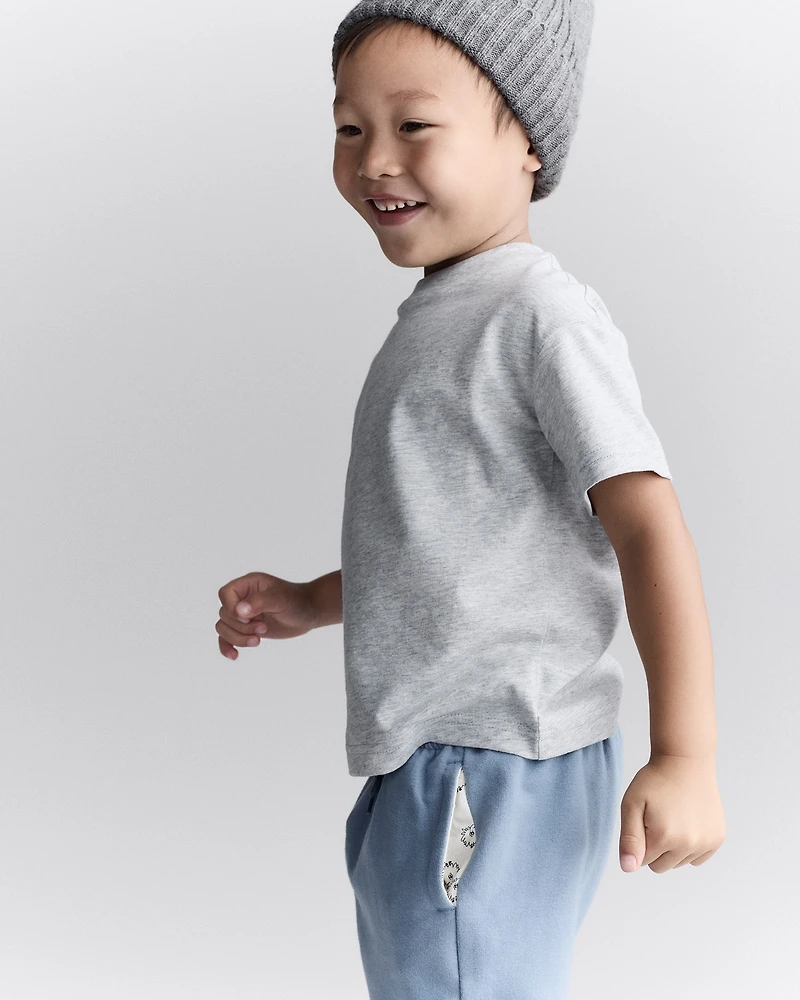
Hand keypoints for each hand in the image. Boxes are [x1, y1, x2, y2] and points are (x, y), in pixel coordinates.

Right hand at [216, 571, 318, 660]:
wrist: (308, 613)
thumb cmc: (296, 601)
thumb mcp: (280, 598)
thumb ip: (260, 602)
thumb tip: (239, 611)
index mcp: (248, 585)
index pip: (225, 594)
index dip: (231, 609)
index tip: (248, 618)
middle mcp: (241, 598)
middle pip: (224, 615)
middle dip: (242, 627)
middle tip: (264, 628)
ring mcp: (242, 615)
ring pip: (223, 628)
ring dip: (238, 638)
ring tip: (258, 641)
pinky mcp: (245, 629)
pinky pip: (226, 638)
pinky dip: (227, 647)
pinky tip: (235, 656)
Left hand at [618, 753, 725, 872]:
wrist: (685, 761)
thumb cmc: (654, 781)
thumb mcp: (632, 804)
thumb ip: (629, 839)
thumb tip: (629, 869)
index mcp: (664, 837)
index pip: (642, 861)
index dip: (639, 840)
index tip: (644, 819)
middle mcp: (688, 844)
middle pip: (661, 866)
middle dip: (655, 848)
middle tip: (657, 819)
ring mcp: (706, 842)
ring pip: (679, 863)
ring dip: (673, 848)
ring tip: (672, 818)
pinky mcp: (717, 838)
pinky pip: (698, 859)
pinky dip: (690, 847)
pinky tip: (687, 823)